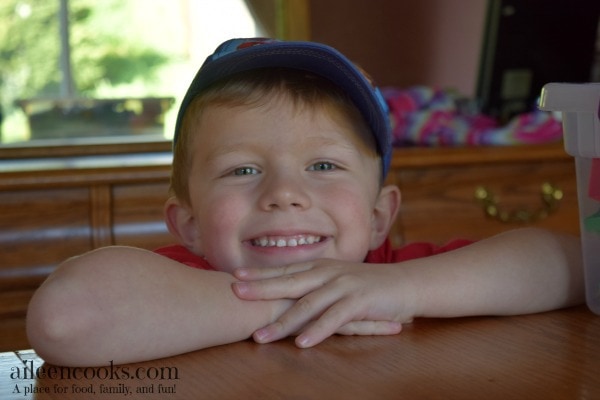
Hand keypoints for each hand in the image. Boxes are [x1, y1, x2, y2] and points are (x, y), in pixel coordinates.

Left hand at [232, 259, 414, 347]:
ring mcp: (343, 286)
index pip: (285, 269)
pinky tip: (302, 343)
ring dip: (282, 322)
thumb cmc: (367, 284)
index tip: (235, 276)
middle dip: (261, 289)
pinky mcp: (359, 302)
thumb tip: (288, 290)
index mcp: (321, 267)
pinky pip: (334, 318)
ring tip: (261, 337)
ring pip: (307, 304)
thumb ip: (315, 281)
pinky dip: (317, 331)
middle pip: (289, 282)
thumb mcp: (338, 278)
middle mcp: (328, 273)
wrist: (404, 284)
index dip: (260, 274)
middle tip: (235, 293)